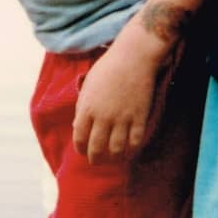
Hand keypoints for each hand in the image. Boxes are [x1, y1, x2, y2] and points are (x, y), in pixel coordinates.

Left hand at [72, 15, 178, 163]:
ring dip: (112, 158)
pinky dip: (131, 151)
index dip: (80, 149)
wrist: (134, 57)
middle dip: (95, 158)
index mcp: (87, 108)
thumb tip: (78, 127)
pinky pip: (135, 142)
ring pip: (115, 149)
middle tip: (97, 160)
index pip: (79, 138)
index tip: (83, 151)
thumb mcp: (88, 85)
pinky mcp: (139, 117)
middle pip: (96, 148)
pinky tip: (128, 152)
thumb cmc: (108, 67)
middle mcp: (103, 117)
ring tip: (112, 159)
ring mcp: (122, 118)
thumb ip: (82, 107)